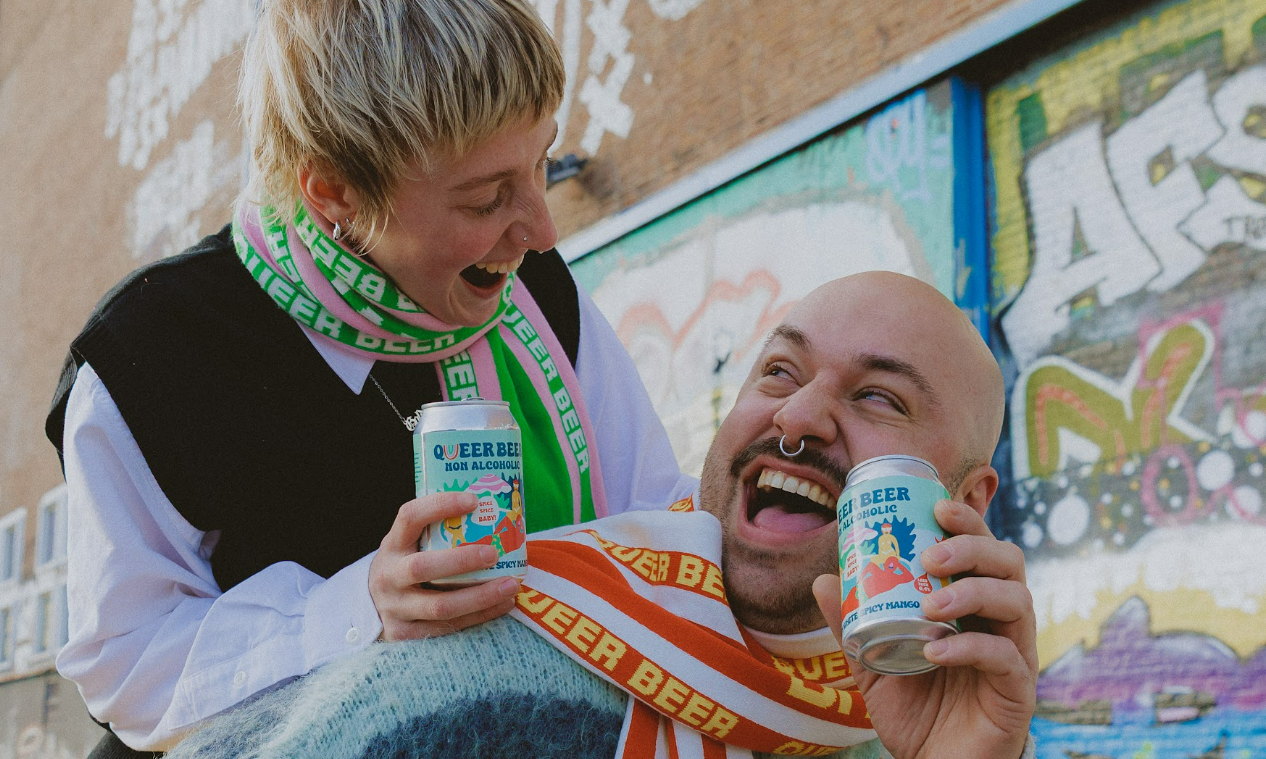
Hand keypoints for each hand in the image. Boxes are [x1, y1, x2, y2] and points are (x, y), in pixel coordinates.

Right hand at [370, 492, 519, 640]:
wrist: (375, 605)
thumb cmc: (407, 564)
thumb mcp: (411, 544)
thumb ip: (439, 530)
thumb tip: (494, 509)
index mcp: (393, 544)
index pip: (410, 517)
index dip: (440, 506)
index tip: (474, 500)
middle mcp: (388, 576)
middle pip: (422, 568)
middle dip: (461, 561)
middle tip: (494, 553)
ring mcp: (394, 608)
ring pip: (440, 606)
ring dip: (480, 596)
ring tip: (511, 585)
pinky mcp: (404, 634)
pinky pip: (447, 627)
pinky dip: (479, 616)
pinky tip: (503, 605)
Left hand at [813, 499, 1036, 758]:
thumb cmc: (915, 710)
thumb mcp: (875, 661)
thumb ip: (854, 624)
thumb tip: (823, 580)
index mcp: (974, 605)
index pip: (983, 549)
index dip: (968, 521)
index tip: (937, 505)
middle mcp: (1001, 622)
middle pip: (1009, 563)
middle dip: (972, 547)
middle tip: (930, 556)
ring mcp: (1015, 655)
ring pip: (1017, 602)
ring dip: (973, 593)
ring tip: (931, 605)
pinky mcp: (1017, 692)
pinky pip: (1007, 658)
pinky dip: (971, 648)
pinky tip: (938, 650)